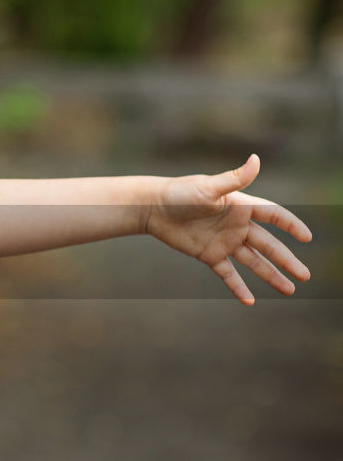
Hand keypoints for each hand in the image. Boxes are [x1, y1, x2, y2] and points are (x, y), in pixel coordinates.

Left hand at [144, 154, 311, 304]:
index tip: (307, 237)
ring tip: (289, 290)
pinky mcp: (209, 255)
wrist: (152, 208)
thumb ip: (234, 179)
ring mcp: (224, 242)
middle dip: (287, 260)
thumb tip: (256, 159)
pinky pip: (228, 274)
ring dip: (271, 275)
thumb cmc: (179, 193)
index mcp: (241, 206)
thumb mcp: (208, 187)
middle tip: (305, 276)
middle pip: (269, 245)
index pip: (274, 216)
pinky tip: (250, 301)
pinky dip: (238, 287)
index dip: (291, 225)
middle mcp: (237, 225)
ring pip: (253, 262)